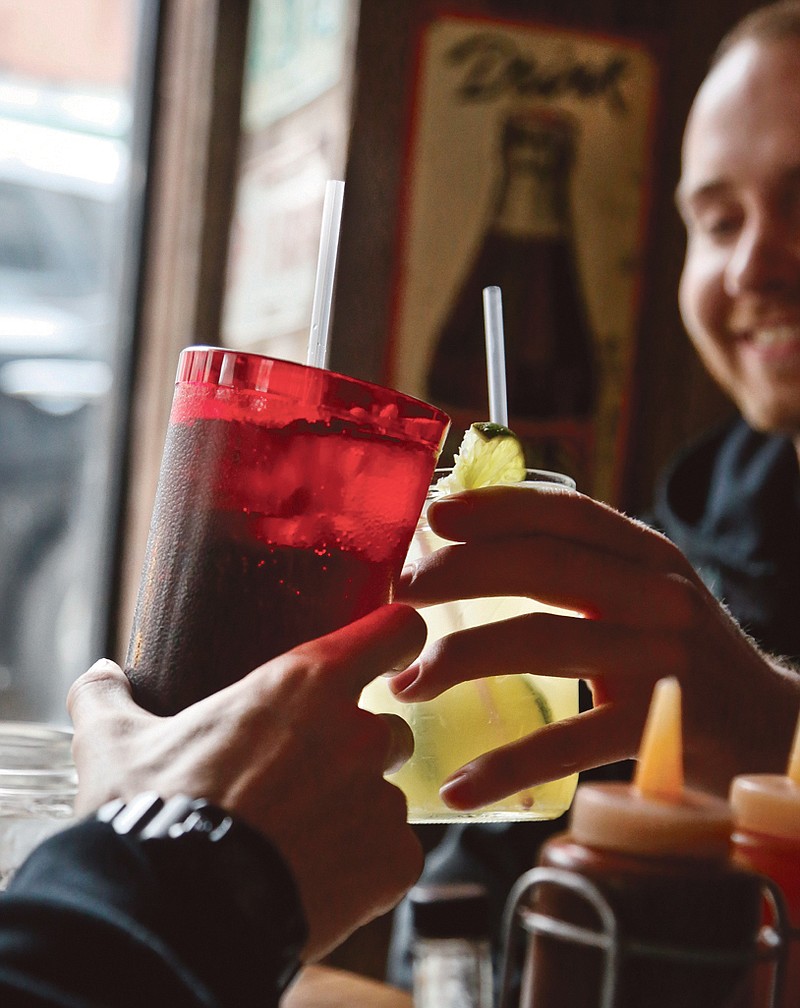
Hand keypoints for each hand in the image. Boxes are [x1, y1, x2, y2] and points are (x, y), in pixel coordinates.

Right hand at [67, 603, 426, 959]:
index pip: (395, 630)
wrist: (177, 915)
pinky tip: (317, 876)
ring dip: (355, 809)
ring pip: (386, 793)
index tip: (391, 650)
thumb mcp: (115, 744)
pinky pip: (394, 851)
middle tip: (303, 777)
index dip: (397, 636)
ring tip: (300, 837)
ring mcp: (381, 799)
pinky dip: (366, 863)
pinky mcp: (393, 862)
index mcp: (306, 683)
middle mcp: (357, 732)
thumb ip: (109, 698)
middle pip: (388, 727)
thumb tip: (98, 676)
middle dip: (355, 748)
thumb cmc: (154, 815)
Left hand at [389, 485, 799, 803]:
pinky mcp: (660, 727)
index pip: (564, 513)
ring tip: (406, 684)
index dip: (496, 507)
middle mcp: (656, 593)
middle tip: (399, 594)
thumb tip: (469, 552)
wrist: (771, 729)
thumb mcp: (642, 595)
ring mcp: (661, 658)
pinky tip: (462, 783)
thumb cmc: (681, 656)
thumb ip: (579, 570)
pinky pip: (570, 742)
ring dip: (462, 659)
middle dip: (461, 573)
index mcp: (645, 555)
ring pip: (544, 641)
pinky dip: (509, 764)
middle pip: (544, 566)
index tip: (434, 515)